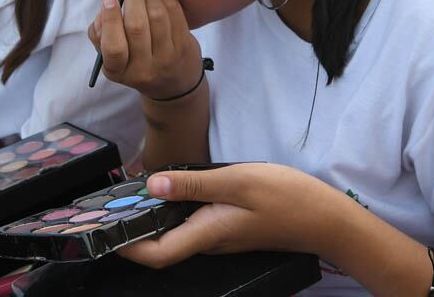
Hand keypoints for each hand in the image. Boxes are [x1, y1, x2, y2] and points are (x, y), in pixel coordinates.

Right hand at [88, 0, 201, 99]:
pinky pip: (174, 12)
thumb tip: (106, 7)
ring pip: (157, 16)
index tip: (109, 0)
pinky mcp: (184, 46)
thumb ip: (100, 34)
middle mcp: (143, 68)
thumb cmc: (135, 63)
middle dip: (131, 0)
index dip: (110, 20)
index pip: (113, 48)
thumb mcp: (112, 59)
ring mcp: (166, 58)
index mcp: (118, 71)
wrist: (172, 84)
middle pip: (136, 26)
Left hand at [117, 163, 345, 268]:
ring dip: (154, 217)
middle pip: (163, 245)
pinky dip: (175, 210)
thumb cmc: (286, 197)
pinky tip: (172, 189)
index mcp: (207, 233)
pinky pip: (193, 224)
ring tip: (134, 193)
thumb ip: (194, 184)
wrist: (327, 217)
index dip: (129, 247)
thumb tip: (152, 185)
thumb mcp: (237, 180)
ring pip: (178, 233)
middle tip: (113, 204)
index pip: (158, 254)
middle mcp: (210, 240)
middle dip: (134, 230)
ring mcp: (221, 235)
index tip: (107, 231)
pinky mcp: (230, 227)